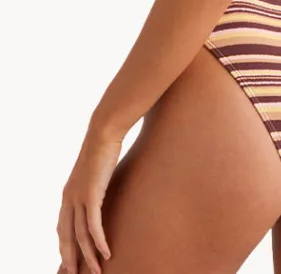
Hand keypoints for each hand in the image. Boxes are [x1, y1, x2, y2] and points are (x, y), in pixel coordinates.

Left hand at [56, 122, 122, 273]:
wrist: (103, 132)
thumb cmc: (103, 148)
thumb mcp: (95, 172)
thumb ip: (94, 185)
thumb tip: (101, 192)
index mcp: (68, 194)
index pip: (62, 227)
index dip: (65, 246)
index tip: (70, 262)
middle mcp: (69, 198)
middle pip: (66, 236)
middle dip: (71, 258)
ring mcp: (78, 197)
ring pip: (80, 235)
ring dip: (89, 256)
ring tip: (97, 271)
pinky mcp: (91, 195)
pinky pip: (93, 226)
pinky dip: (99, 242)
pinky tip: (106, 253)